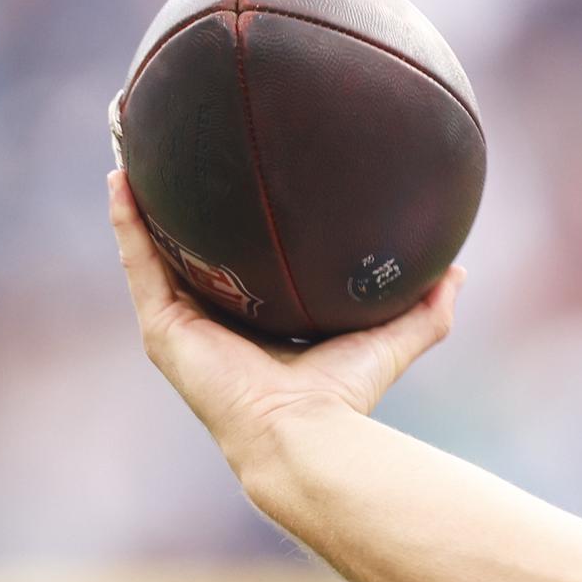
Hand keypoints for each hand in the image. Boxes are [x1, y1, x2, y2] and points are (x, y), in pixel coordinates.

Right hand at [109, 169, 463, 463]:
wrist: (304, 433)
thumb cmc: (345, 396)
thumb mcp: (392, 340)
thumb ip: (427, 310)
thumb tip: (458, 272)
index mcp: (260, 326)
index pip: (243, 270)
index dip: (237, 233)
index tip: (243, 187)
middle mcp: (215, 325)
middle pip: (191, 256)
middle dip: (181, 211)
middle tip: (180, 156)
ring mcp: (182, 327)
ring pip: (154, 253)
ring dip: (141, 205)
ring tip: (135, 149)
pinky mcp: (162, 328)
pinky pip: (139, 262)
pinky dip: (127, 221)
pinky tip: (123, 178)